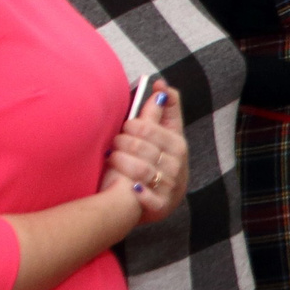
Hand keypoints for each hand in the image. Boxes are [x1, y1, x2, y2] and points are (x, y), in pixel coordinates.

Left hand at [103, 81, 188, 223]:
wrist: (155, 199)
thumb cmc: (155, 161)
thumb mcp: (163, 135)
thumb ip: (163, 110)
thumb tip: (160, 84)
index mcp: (177, 144)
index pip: (152, 128)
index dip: (135, 125)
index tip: (127, 124)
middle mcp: (177, 165)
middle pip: (142, 147)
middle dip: (123, 142)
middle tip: (114, 142)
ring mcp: (170, 186)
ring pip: (140, 169)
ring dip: (120, 163)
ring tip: (111, 158)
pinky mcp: (161, 206)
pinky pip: (147, 198)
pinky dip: (137, 192)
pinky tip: (128, 187)